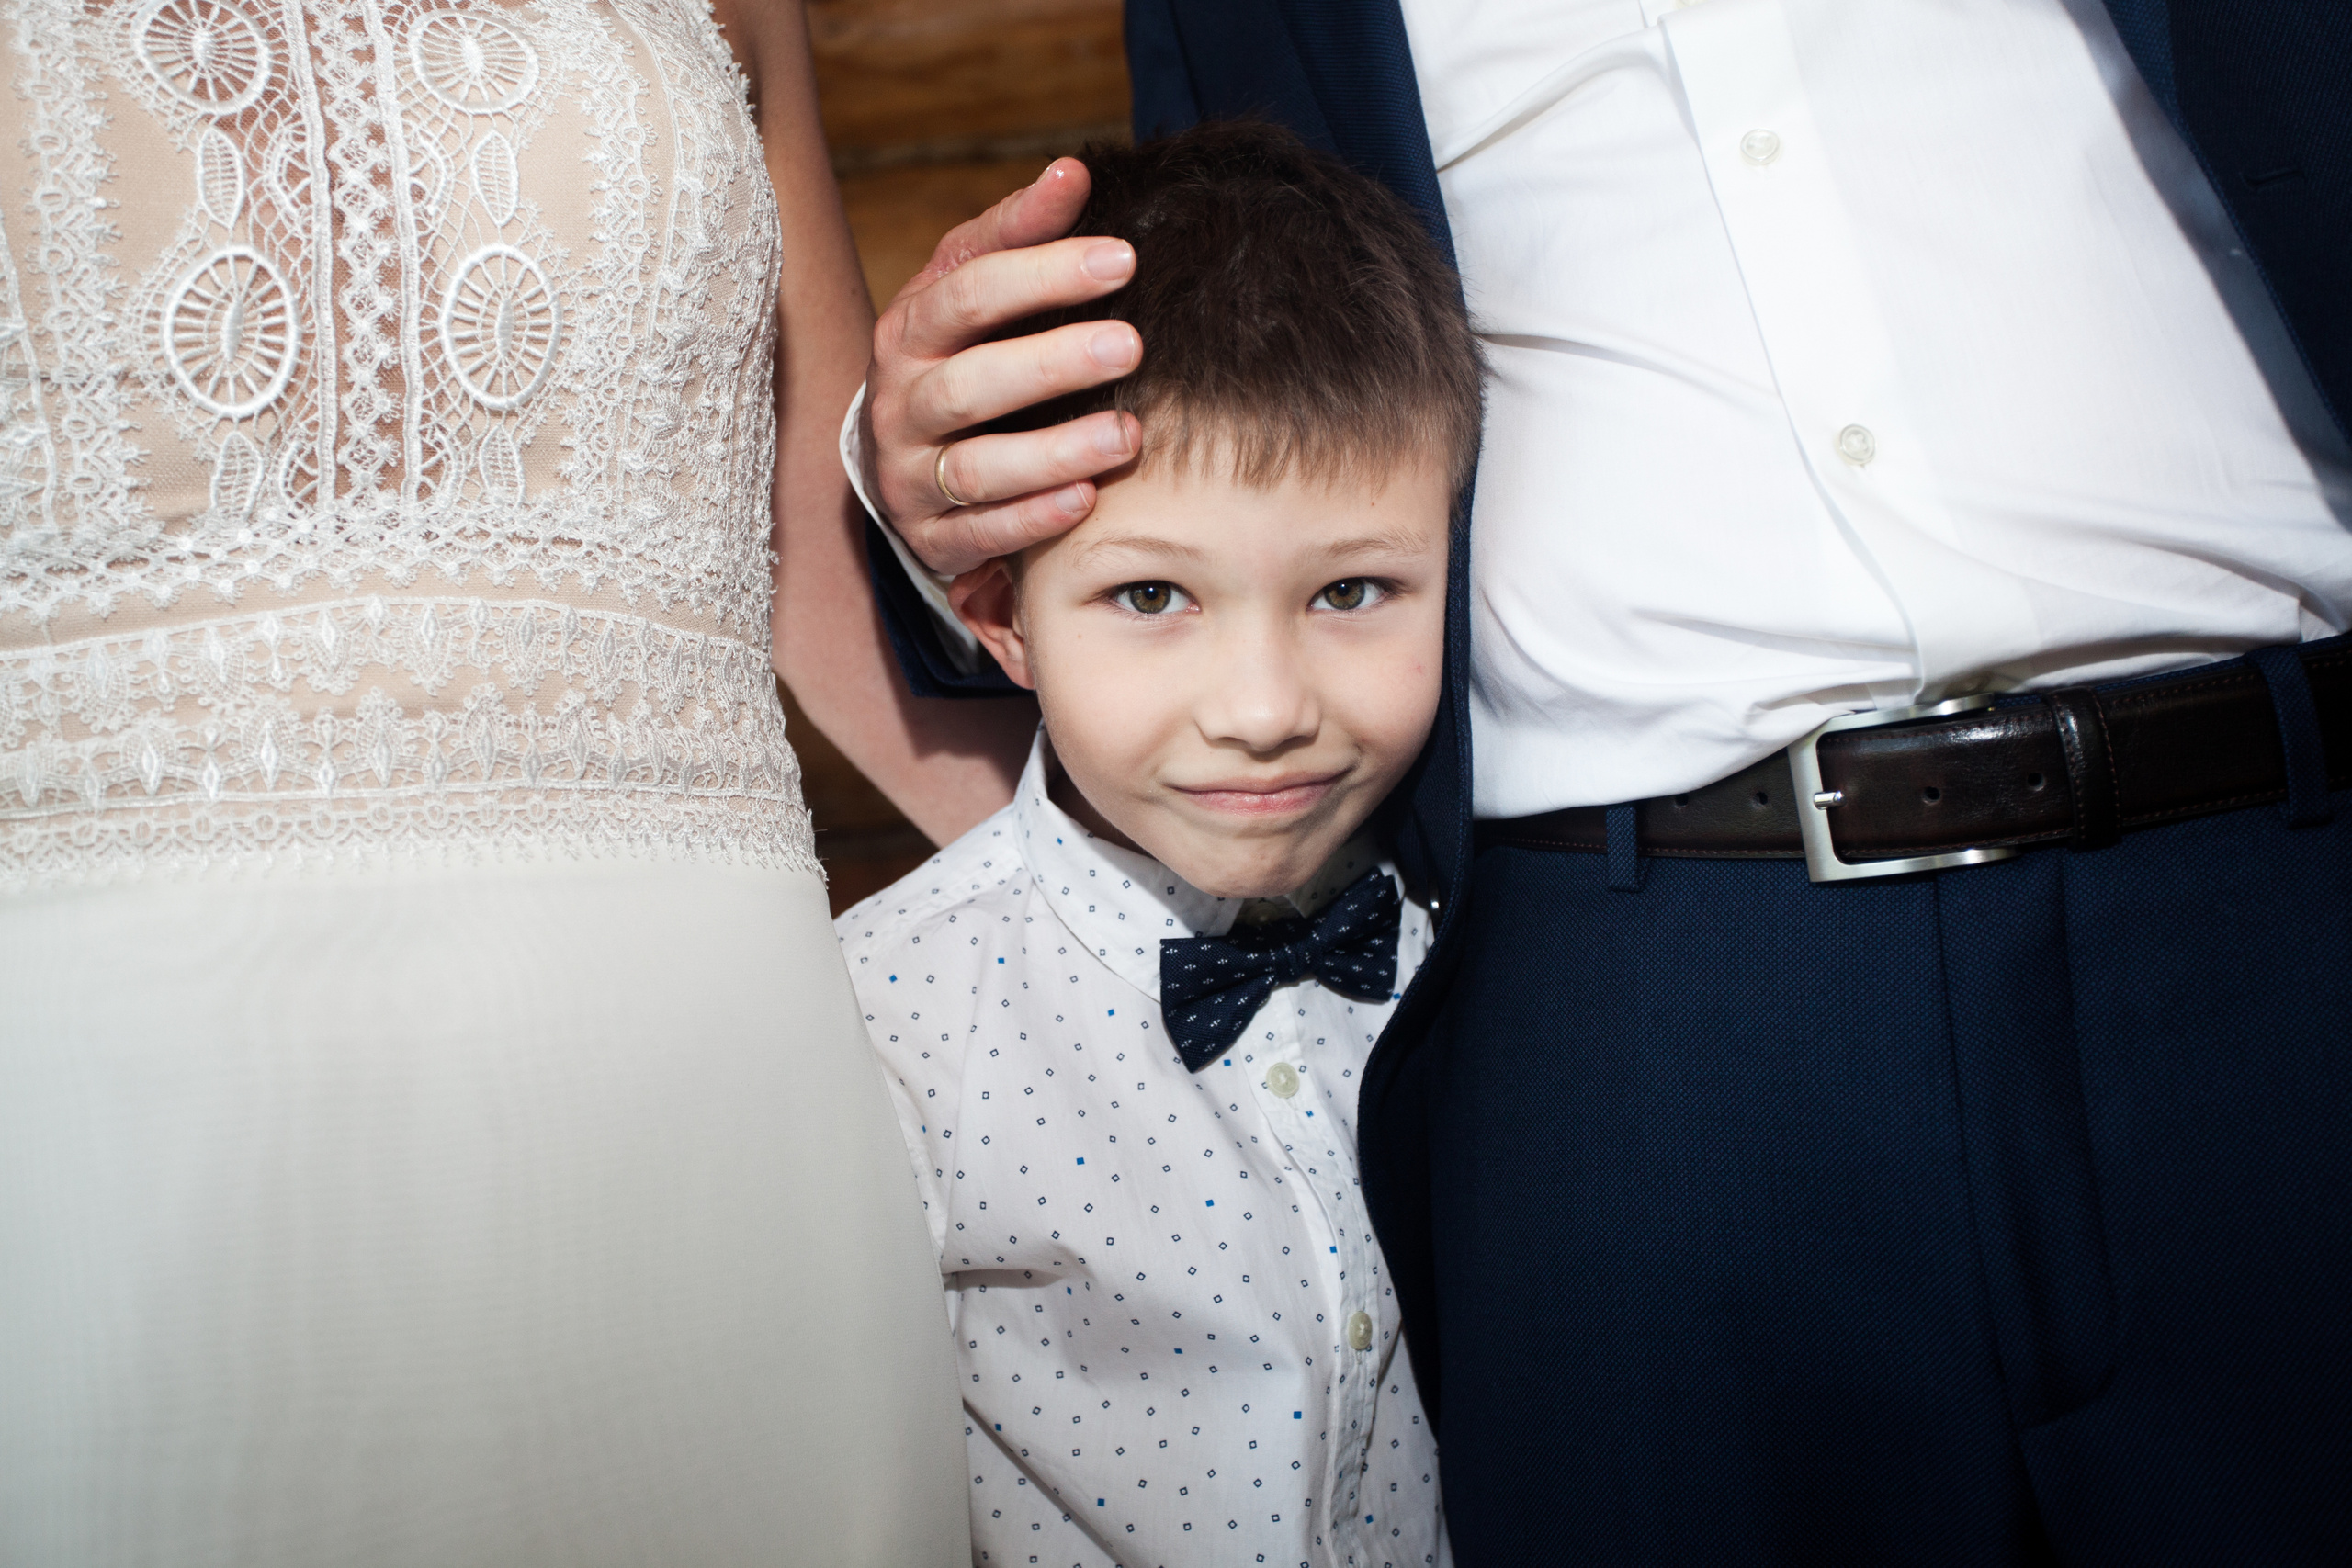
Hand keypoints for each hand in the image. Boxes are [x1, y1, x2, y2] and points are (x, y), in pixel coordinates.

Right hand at [861, 158, 1144, 576]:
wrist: (898, 456)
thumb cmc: (955, 355)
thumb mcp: (970, 290)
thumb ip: (1018, 233)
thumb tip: (1074, 169)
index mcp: (909, 330)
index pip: (970, 292)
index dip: (1044, 273)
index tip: (1123, 258)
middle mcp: (901, 402)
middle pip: (972, 382)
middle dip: (1053, 363)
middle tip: (1130, 345)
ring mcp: (911, 474)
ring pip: (976, 467)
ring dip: (1053, 452)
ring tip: (1126, 434)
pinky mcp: (931, 537)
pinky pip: (980, 533)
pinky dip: (1033, 519)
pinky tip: (1087, 501)